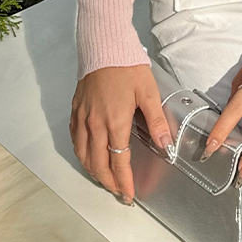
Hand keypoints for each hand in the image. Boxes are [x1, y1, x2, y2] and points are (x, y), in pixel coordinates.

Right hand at [70, 64, 171, 203]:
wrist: (104, 47)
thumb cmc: (127, 67)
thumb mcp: (149, 92)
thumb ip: (157, 121)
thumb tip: (166, 144)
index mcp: (115, 121)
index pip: (118, 161)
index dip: (124, 181)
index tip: (129, 194)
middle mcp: (95, 124)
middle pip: (98, 164)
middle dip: (108, 182)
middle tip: (118, 192)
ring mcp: (82, 118)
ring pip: (83, 155)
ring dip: (93, 171)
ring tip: (104, 179)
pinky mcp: (75, 110)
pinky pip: (75, 140)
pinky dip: (81, 154)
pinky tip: (88, 156)